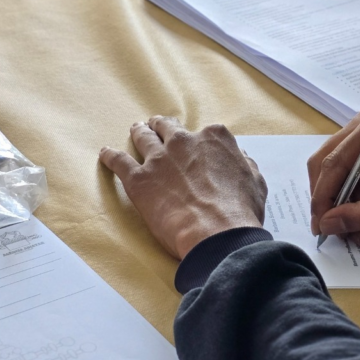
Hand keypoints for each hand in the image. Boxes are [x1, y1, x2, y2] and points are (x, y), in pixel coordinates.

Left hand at [99, 117, 266, 259]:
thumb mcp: (255, 182)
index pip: (206, 132)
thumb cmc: (239, 212)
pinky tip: (105, 154)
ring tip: (136, 129)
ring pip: (143, 137)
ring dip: (139, 132)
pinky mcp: (139, 179)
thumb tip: (240, 158)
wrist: (216, 234)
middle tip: (158, 126)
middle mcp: (185, 142)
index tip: (197, 146)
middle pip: (169, 127)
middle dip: (163, 126)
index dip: (201, 140)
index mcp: (214, 139)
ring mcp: (160, 158)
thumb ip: (244, 164)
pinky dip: (111, 156)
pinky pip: (119, 161)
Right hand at [308, 110, 359, 245]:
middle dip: (331, 203)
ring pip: (335, 179)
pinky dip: (354, 207)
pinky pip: (348, 183)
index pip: (334, 163)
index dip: (323, 197)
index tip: (320, 226)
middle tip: (333, 232)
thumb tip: (327, 225)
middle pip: (327, 167)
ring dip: (343, 210)